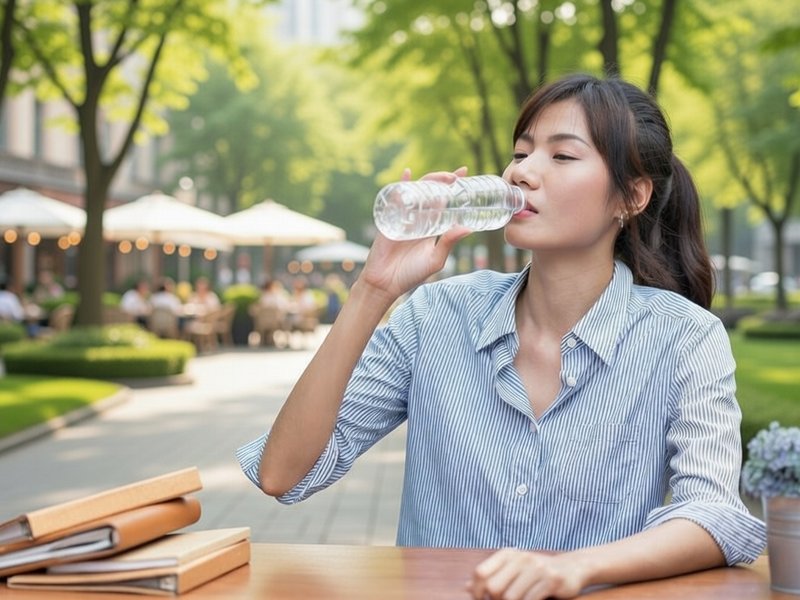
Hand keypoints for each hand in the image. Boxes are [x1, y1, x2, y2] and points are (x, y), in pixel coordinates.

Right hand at [359, 167, 471, 301]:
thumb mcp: (435, 259)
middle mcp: (417, 218)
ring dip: (429, 181)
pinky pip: (395, 198)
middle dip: (443, 180)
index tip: (464, 174)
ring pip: (417, 192)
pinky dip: (401, 184)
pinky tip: (408, 174)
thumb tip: (468, 228)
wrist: (385, 283)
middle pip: (431, 192)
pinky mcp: (389, 218)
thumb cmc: (410, 274)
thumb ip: (449, 243)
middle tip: (457, 176)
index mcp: (430, 227)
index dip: (452, 187)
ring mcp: (403, 217)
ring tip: (443, 177)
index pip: (443, 201)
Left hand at [467, 549, 584, 599]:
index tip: (480, 599)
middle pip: (494, 588)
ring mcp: (537, 568)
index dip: (476, 591)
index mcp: (508, 554)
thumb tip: (466, 587)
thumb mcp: (513, 569)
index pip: (480, 573)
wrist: (571, 568)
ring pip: (511, 597)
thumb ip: (491, 576)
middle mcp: (521, 557)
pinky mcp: (551, 579)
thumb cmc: (536, 572)